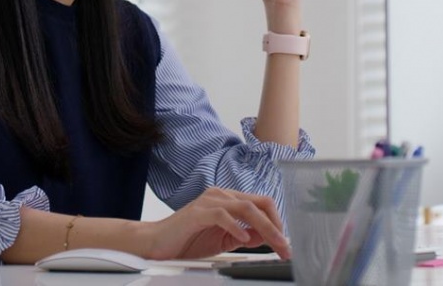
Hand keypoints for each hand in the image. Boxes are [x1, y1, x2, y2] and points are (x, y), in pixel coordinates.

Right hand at [144, 187, 290, 260]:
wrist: (157, 243)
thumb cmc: (187, 240)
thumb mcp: (223, 240)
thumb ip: (243, 236)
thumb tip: (265, 237)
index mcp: (228, 200)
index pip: (262, 205)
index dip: (277, 223)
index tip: (285, 244)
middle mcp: (220, 195)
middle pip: (259, 204)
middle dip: (276, 226)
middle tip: (285, 247)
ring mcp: (209, 201)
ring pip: (246, 208)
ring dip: (264, 228)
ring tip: (274, 244)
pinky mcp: (197, 212)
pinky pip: (223, 214)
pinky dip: (237, 227)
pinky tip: (244, 239)